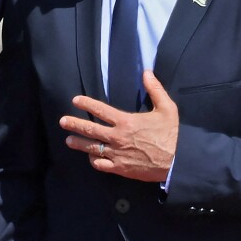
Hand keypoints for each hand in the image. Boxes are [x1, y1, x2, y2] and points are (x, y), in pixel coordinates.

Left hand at [60, 71, 178, 181]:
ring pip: (92, 148)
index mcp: (126, 121)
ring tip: (69, 140)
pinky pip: (101, 165)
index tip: (75, 100)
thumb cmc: (172, 134)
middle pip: (90, 129)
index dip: (86, 104)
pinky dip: (94, 160)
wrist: (179, 162)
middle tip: (62, 121)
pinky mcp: (120, 168)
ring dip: (79, 143)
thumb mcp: (167, 108)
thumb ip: (155, 89)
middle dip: (74, 123)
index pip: (100, 110)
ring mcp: (117, 154)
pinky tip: (90, 157)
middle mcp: (117, 137)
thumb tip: (146, 72)